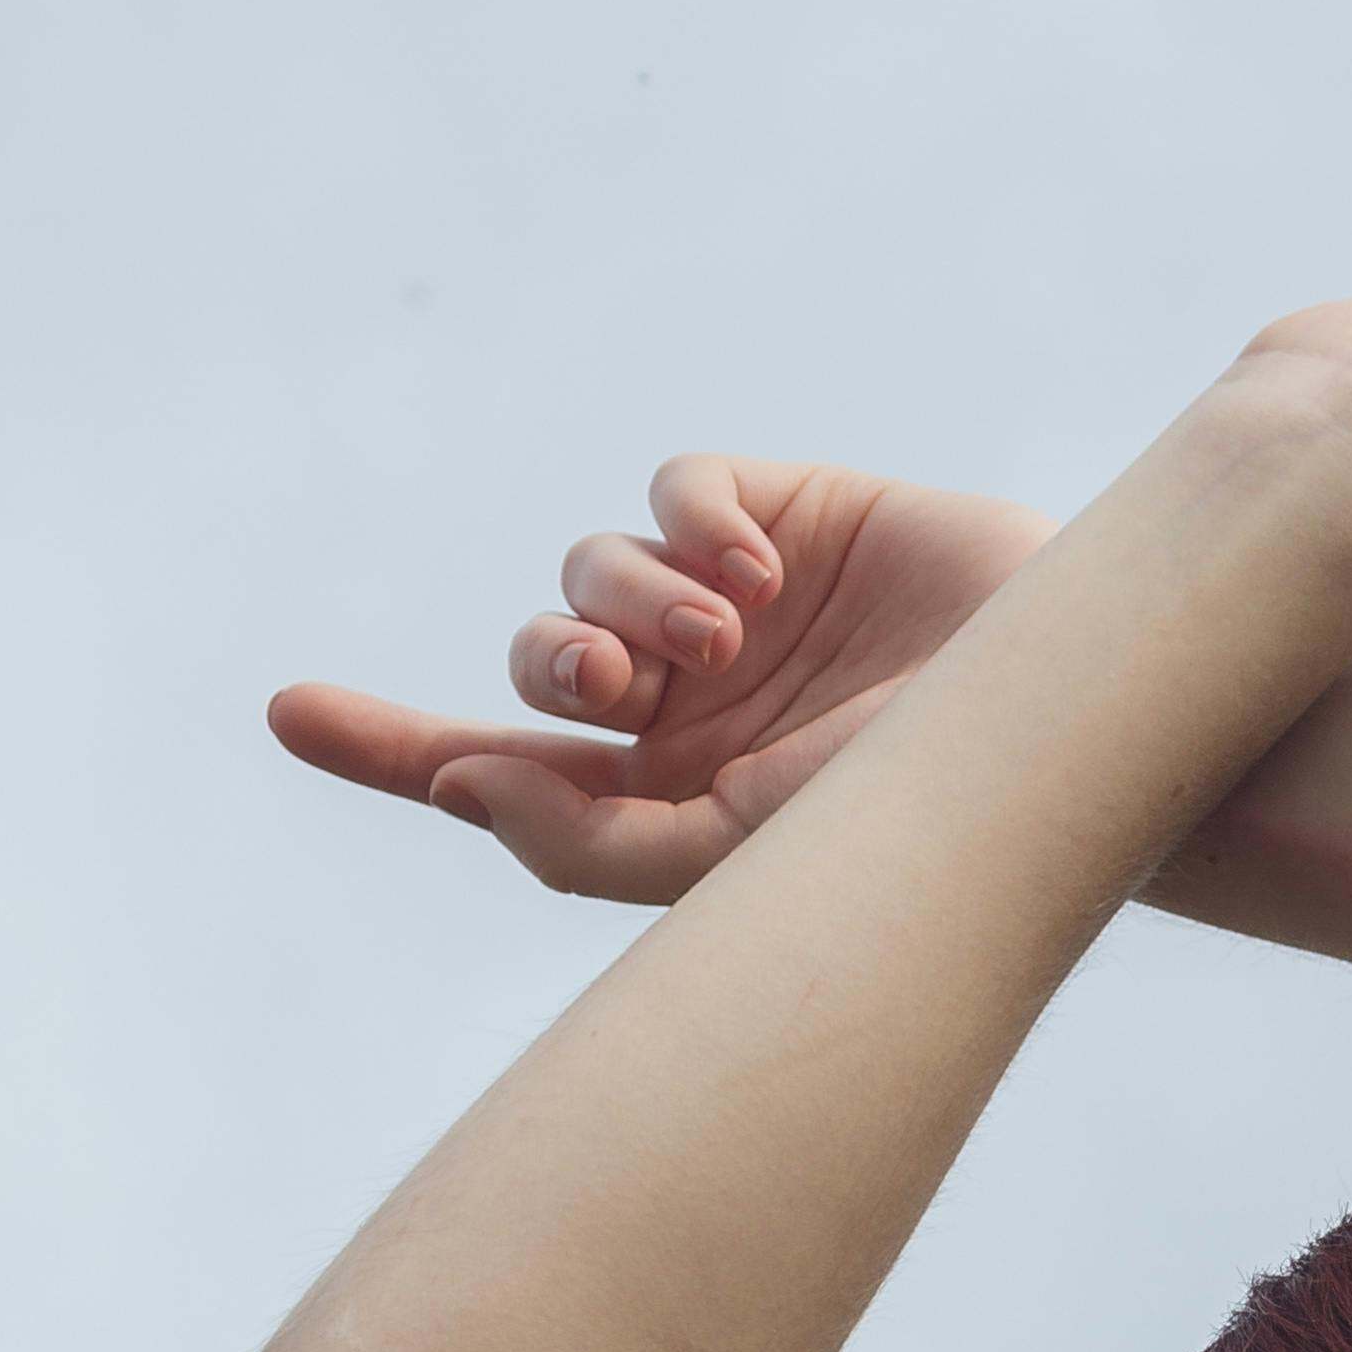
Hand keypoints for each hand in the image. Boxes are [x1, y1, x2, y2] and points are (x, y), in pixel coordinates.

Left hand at [268, 462, 1051, 904]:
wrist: (1063, 723)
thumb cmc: (917, 824)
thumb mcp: (740, 860)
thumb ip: (589, 839)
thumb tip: (460, 785)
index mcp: (671, 798)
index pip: (497, 765)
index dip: (389, 742)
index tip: (288, 714)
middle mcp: (695, 704)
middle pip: (547, 656)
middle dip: (557, 657)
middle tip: (609, 679)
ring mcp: (740, 606)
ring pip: (598, 568)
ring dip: (627, 595)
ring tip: (715, 632)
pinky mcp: (792, 514)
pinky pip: (679, 491)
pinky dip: (690, 521)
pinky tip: (750, 570)